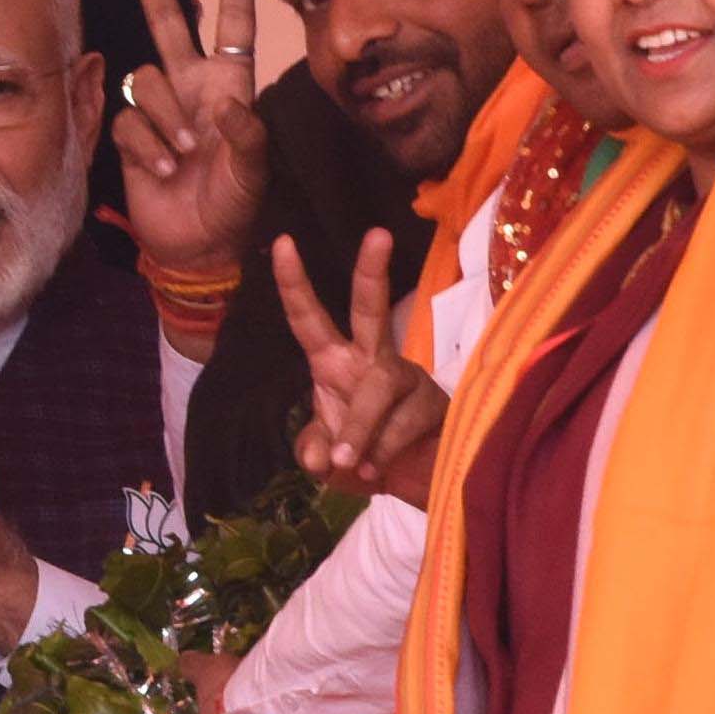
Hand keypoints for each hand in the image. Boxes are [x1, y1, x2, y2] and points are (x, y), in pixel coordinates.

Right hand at [112, 0, 273, 284]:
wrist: (196, 246)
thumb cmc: (234, 205)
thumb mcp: (254, 171)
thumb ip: (246, 134)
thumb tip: (224, 102)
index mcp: (230, 85)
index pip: (234, 24)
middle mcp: (193, 86)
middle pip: (170, 22)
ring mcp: (160, 109)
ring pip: (147, 79)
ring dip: (165, 117)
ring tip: (183, 155)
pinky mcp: (130, 135)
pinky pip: (128, 120)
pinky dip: (147, 145)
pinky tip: (163, 169)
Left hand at [271, 229, 447, 496]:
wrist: (408, 480)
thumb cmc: (359, 454)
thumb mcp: (324, 456)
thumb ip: (313, 449)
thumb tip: (320, 455)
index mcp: (333, 361)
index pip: (308, 318)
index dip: (293, 283)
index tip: (281, 242)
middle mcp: (370, 358)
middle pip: (370, 309)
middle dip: (372, 272)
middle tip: (378, 233)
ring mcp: (406, 376)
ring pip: (379, 388)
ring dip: (360, 429)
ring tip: (350, 464)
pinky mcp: (433, 401)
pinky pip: (403, 424)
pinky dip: (383, 452)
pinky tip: (376, 471)